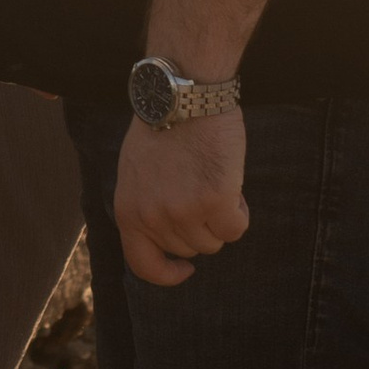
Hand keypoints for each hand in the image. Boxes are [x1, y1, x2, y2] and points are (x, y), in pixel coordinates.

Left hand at [115, 109, 249, 287]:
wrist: (184, 95)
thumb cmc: (164, 126)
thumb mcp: (137, 172)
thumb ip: (147, 205)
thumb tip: (166, 234)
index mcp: (129, 211)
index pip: (143, 265)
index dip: (167, 274)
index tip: (184, 268)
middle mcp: (153, 217)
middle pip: (190, 249)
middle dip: (201, 226)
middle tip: (202, 189)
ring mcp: (183, 211)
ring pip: (214, 241)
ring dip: (221, 217)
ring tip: (214, 180)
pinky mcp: (214, 201)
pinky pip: (235, 229)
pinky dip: (239, 211)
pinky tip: (231, 184)